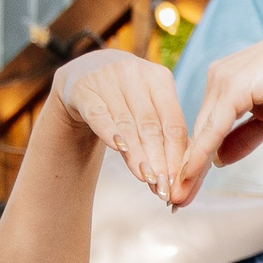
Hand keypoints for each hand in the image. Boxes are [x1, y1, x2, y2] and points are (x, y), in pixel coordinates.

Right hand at [55, 50, 190, 203]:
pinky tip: (118, 149)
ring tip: (146, 179)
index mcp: (159, 77)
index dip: (176, 155)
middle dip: (158, 160)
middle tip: (163, 188)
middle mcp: (134, 73)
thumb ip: (163, 135)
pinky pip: (98, 114)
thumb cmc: (124, 100)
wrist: (81, 76)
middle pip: (151, 125)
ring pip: (126, 124)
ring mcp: (107, 79)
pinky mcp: (82, 89)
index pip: (173, 122)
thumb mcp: (147, 108)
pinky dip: (109, 131)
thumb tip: (181, 178)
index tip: (178, 183)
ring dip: (137, 155)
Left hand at [177, 24, 262, 197]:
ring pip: (201, 132)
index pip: (207, 126)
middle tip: (176, 198)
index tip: (189, 185)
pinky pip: (211, 129)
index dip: (198, 157)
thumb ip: (243, 138)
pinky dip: (200, 154)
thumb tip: (219, 160)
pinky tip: (190, 175)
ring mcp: (222, 81)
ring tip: (179, 195)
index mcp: (227, 82)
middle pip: (199, 130)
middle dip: (188, 167)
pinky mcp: (230, 88)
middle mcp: (219, 78)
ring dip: (189, 166)